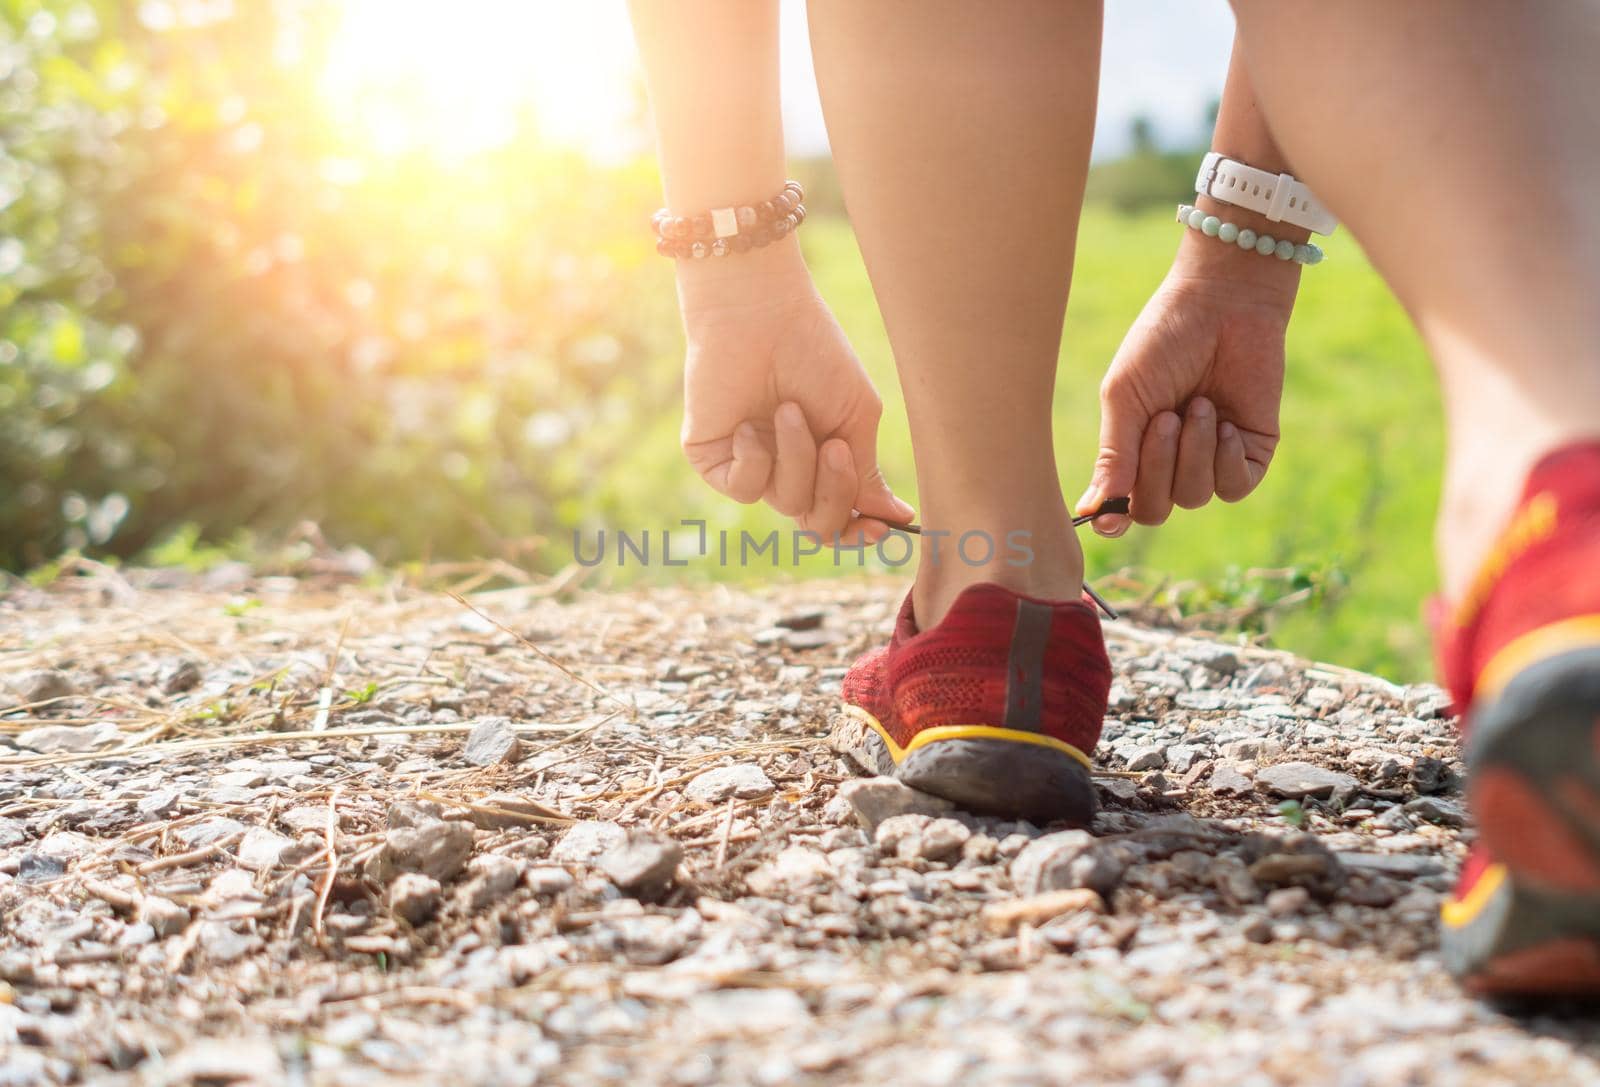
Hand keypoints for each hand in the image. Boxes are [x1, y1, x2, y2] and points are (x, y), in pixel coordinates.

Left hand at [677, 248, 913, 543]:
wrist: (761, 316)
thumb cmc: (815, 354)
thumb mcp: (856, 416)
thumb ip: (866, 473)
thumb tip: (896, 520)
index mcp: (822, 461)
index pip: (840, 517)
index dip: (860, 530)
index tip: (880, 527)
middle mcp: (786, 469)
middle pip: (818, 523)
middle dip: (834, 491)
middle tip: (836, 447)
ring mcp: (750, 466)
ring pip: (786, 503)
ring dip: (796, 458)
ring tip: (788, 409)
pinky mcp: (713, 461)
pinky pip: (743, 490)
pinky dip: (755, 461)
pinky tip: (750, 425)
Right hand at [1077, 232, 1296, 535]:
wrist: (1223, 303)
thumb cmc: (1163, 342)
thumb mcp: (1125, 396)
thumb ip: (1114, 455)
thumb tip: (1094, 511)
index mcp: (1133, 450)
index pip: (1122, 509)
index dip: (1114, 519)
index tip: (1108, 516)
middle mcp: (1170, 462)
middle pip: (1156, 510)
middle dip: (1157, 468)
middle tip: (1165, 418)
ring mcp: (1211, 459)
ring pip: (1194, 497)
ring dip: (1193, 453)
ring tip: (1200, 405)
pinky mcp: (1250, 452)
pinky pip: (1234, 488)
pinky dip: (1225, 460)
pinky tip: (1224, 425)